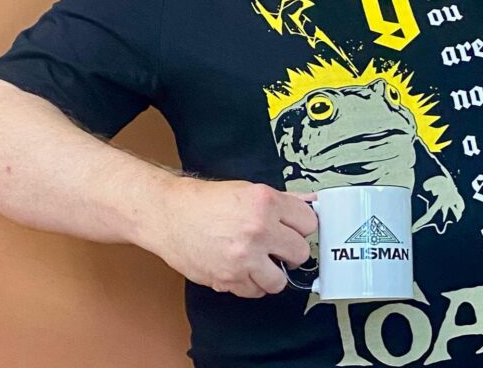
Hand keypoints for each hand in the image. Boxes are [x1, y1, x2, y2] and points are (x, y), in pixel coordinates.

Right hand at [145, 178, 317, 297]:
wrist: (169, 215)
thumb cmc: (205, 202)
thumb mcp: (248, 190)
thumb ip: (284, 200)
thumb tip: (313, 202)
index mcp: (266, 202)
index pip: (309, 223)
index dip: (301, 226)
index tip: (294, 228)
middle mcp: (258, 229)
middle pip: (300, 253)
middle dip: (290, 250)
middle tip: (277, 245)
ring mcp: (244, 257)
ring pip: (280, 280)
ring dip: (272, 272)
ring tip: (259, 260)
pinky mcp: (229, 278)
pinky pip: (256, 292)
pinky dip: (251, 284)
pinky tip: (241, 268)